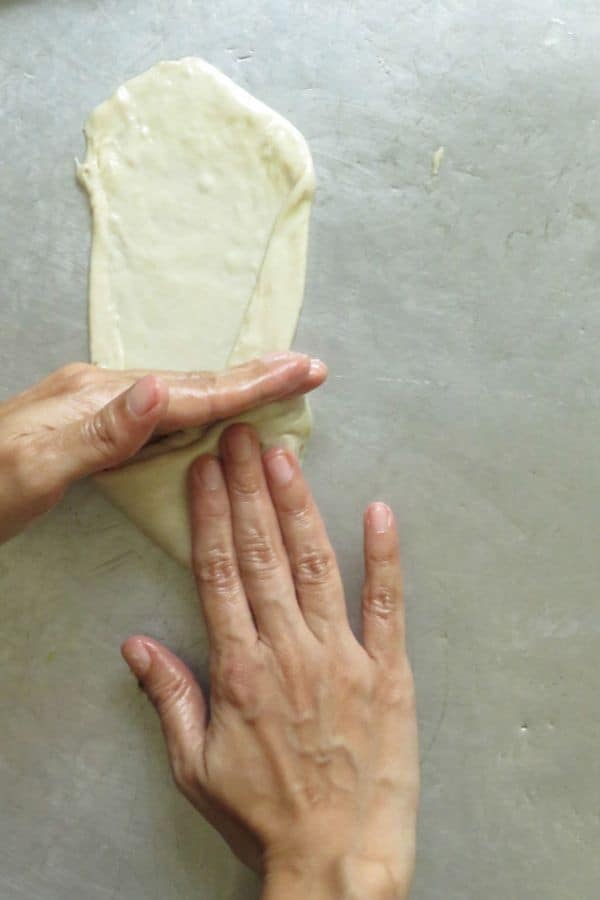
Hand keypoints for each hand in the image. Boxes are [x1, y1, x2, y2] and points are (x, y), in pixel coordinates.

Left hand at [0, 353, 324, 542]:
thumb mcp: (39, 466)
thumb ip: (104, 430)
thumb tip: (162, 385)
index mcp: (102, 399)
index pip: (192, 392)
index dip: (253, 384)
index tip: (305, 369)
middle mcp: (105, 392)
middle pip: (195, 383)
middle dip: (256, 376)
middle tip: (309, 367)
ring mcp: (98, 406)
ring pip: (182, 395)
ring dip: (235, 389)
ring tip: (277, 382)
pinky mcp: (94, 425)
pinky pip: (163, 413)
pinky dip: (201, 409)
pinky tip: (210, 415)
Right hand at [122, 426, 418, 899]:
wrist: (337, 859)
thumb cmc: (265, 815)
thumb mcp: (196, 767)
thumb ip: (169, 698)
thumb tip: (135, 645)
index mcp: (241, 669)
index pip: (218, 573)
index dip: (209, 517)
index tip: (204, 473)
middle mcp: (290, 651)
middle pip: (263, 555)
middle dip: (248, 490)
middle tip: (240, 439)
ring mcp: (343, 657)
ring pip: (317, 565)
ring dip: (299, 507)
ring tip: (284, 458)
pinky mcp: (388, 672)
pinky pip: (388, 604)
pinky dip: (385, 556)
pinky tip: (378, 512)